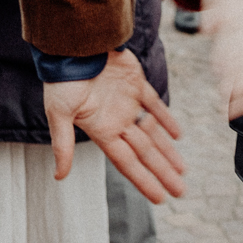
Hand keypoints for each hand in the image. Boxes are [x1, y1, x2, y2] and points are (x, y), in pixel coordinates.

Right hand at [42, 49, 184, 202]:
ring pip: (153, 133)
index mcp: (101, 130)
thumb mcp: (59, 114)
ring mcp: (127, 102)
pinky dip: (166, 117)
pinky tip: (177, 134)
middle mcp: (116, 120)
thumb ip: (63, 145)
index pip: (127, 163)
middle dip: (162, 172)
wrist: (72, 44)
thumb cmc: (62, 80)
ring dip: (167, 150)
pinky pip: (154, 103)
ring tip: (182, 170)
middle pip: (145, 153)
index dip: (144, 180)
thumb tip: (59, 176)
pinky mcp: (135, 82)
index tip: (159, 198)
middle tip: (181, 191)